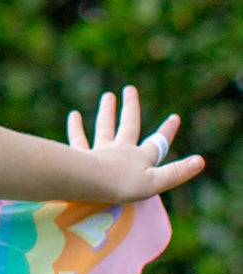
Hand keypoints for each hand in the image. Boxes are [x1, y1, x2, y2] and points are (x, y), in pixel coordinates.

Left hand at [66, 85, 204, 200]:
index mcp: (140, 157)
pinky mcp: (81, 156)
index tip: (174, 117)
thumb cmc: (124, 185)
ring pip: (104, 127)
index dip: (167, 131)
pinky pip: (78, 139)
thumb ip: (177, 172)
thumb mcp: (156, 182)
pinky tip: (73, 115)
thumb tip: (200, 161)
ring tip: (107, 96)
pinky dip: (76, 127)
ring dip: (107, 111)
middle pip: (128, 124)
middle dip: (130, 107)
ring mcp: (100, 151)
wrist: (91, 182)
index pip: (158, 143)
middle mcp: (121, 150)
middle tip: (129, 88)